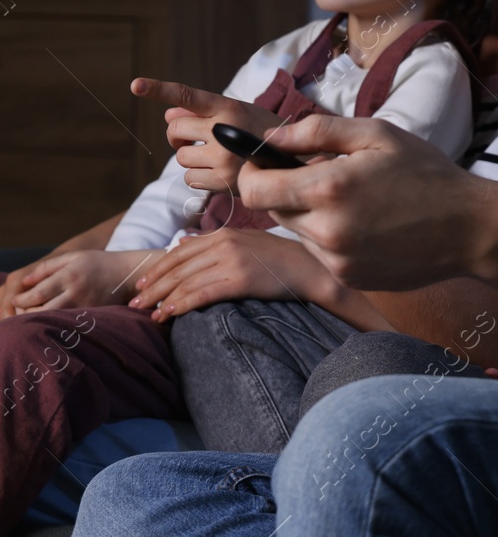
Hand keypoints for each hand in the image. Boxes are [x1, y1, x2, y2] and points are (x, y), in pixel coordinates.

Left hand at [0, 249, 155, 316]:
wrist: (129, 274)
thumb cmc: (98, 263)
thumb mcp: (73, 257)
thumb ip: (47, 267)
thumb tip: (24, 282)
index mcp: (69, 275)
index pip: (36, 294)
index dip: (21, 300)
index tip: (16, 300)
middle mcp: (76, 292)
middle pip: (41, 311)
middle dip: (25, 313)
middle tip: (20, 311)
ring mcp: (85, 306)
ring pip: (53, 320)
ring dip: (38, 321)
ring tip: (33, 316)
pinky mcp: (92, 315)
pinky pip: (67, 324)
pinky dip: (54, 324)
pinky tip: (50, 321)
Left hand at [127, 228, 330, 322]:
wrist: (311, 270)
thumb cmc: (281, 259)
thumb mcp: (247, 242)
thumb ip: (215, 242)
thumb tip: (183, 241)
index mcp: (224, 234)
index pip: (179, 251)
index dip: (158, 269)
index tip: (142, 285)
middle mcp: (225, 244)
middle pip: (178, 267)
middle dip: (153, 287)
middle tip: (135, 303)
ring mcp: (232, 261)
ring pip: (185, 282)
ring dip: (162, 300)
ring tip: (148, 314)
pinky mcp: (240, 280)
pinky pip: (201, 294)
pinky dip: (180, 305)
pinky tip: (168, 315)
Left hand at [132, 77, 287, 192]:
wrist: (297, 162)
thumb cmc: (264, 133)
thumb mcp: (241, 114)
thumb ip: (205, 112)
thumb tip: (169, 114)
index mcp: (230, 107)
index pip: (188, 96)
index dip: (159, 89)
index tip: (135, 85)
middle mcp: (225, 129)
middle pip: (175, 130)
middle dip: (178, 136)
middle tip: (193, 139)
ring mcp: (224, 157)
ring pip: (180, 157)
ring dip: (191, 158)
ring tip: (216, 157)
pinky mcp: (224, 181)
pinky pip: (190, 178)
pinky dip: (199, 177)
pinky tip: (219, 173)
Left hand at [237, 114, 483, 290]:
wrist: (470, 229)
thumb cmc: (428, 173)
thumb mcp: (378, 135)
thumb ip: (317, 131)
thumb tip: (271, 137)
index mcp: (329, 188)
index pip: (254, 188)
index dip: (252, 171)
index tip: (265, 162)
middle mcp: (326, 230)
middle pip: (273, 210)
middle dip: (287, 190)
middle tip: (325, 175)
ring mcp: (336, 260)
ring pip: (298, 231)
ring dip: (312, 214)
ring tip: (356, 201)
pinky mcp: (348, 278)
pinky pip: (321, 253)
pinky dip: (333, 236)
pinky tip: (369, 225)